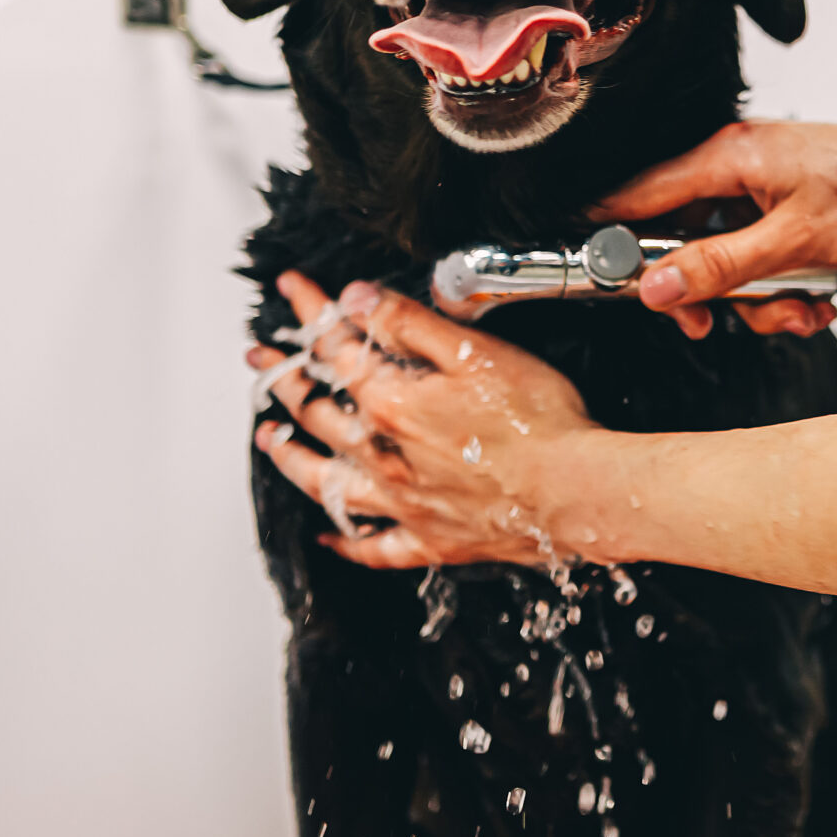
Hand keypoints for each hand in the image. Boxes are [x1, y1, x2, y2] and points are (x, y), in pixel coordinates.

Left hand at [246, 271, 598, 568]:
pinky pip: (374, 547)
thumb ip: (410, 324)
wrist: (577, 492)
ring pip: (326, 482)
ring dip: (290, 457)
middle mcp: (386, 457)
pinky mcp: (430, 540)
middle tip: (259, 357)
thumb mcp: (476, 353)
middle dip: (282, 377)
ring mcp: (404, 503)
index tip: (291, 288)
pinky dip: (346, 542)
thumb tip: (356, 298)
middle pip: (317, 412)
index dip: (310, 311)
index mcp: (393, 405)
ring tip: (268, 438)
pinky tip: (330, 536)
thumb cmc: (540, 423)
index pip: (337, 348)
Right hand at [589, 92, 836, 338]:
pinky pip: (764, 257)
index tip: (614, 284)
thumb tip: (659, 286)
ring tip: (801, 306)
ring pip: (729, 259)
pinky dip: (786, 286)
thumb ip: (721, 268)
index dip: (618, 244)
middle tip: (720, 318)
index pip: (638, 199)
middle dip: (709, 291)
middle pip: (684, 241)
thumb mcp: (796, 244)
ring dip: (760, 297)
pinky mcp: (792, 209)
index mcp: (728, 158)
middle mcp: (740, 167)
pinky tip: (818, 296)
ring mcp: (767, 189)